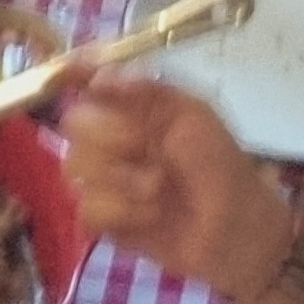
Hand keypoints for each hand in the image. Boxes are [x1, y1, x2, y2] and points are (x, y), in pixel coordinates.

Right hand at [59, 70, 294, 301]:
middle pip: (73, 124)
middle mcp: (111, 140)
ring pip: (75, 167)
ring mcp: (103, 180)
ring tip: (158, 190)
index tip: (69, 75)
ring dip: (123, 179)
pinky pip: (87, 208)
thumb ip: (146, 92)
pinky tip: (150, 217)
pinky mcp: (103, 220)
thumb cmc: (220, 167)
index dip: (72, 74)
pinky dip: (122, 212)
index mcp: (133, 109)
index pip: (88, 83)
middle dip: (111, 138)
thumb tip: (96, 76)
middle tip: (147, 150)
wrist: (234, 229)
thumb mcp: (194, 116)